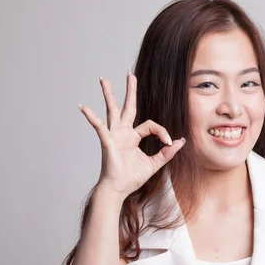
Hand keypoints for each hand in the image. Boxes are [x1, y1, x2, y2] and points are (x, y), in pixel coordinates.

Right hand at [79, 73, 185, 197]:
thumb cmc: (132, 177)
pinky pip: (99, 126)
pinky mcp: (107, 141)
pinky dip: (91, 117)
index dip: (162, 131)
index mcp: (134, 137)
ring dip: (108, 94)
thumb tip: (181, 141)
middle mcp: (123, 132)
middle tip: (130, 74)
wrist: (119, 189)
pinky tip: (83, 107)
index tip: (169, 143)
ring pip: (112, 110)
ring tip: (103, 79)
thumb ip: (167, 152)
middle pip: (128, 107)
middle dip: (130, 91)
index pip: (151, 125)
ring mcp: (114, 135)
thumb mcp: (155, 164)